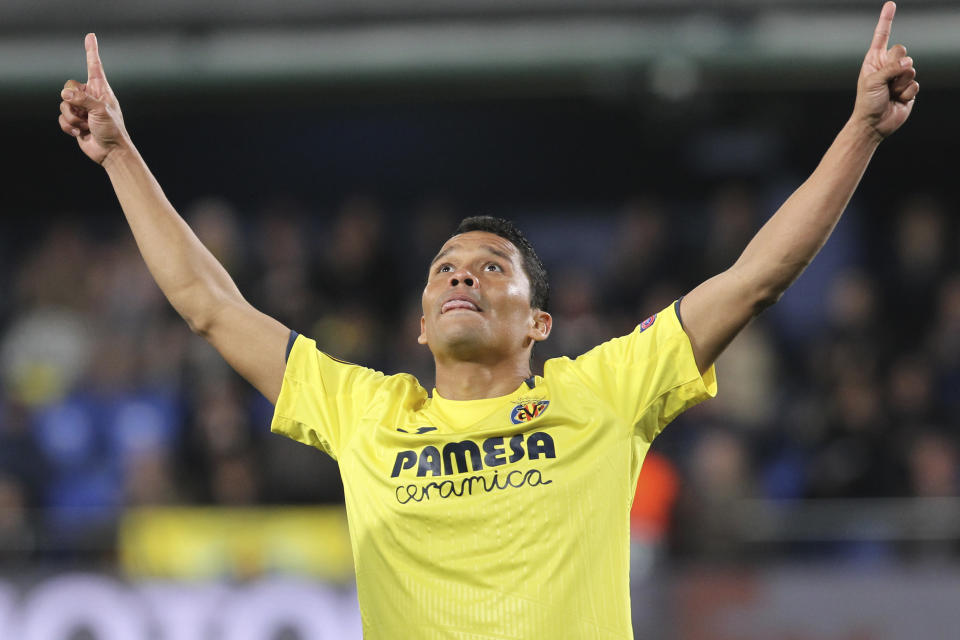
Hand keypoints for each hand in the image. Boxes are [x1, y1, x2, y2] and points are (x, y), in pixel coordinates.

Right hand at [59, 33, 129, 164]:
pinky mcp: (75, 121)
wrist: (111, 152)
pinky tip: (80, 133)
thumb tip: (65, 94)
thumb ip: (82, 99)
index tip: (91, 36)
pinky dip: (68, 126)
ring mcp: (82, 109)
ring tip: (86, 125)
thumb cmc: (112, 130)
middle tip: (85, 114)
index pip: (94, 66)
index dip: (91, 51)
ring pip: (63, 104)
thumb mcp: (101, 111)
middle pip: (68, 87)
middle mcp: (90, 97)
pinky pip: (61, 118)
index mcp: (101, 90)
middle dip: (73, 101)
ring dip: (72, 117)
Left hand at [852, 1, 918, 140]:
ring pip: (911, 68)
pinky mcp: (909, 88)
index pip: (881, 36)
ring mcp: (899, 76)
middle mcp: (887, 65)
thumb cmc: (867, 102)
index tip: (890, 4)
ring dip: (900, 83)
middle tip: (887, 80)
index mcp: (874, 60)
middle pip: (902, 50)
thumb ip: (891, 68)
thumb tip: (909, 63)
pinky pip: (915, 83)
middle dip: (896, 65)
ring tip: (890, 93)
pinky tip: (898, 99)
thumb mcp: (873, 81)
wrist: (874, 124)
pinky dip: (907, 93)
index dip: (886, 20)